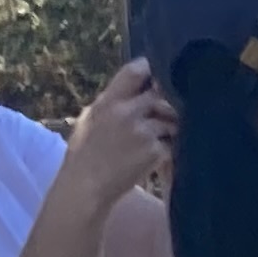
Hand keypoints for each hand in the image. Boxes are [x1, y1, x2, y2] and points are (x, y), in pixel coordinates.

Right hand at [53, 60, 174, 203]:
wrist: (85, 186)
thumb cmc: (85, 153)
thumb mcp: (91, 118)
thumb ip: (113, 100)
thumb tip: (136, 85)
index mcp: (108, 101)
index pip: (135, 71)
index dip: (150, 70)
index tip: (156, 76)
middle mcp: (126, 112)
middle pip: (161, 93)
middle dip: (167, 101)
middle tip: (167, 111)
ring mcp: (143, 132)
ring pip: (171, 118)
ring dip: (171, 126)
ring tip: (162, 136)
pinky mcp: (155, 151)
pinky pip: (173, 142)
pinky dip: (171, 147)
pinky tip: (161, 154)